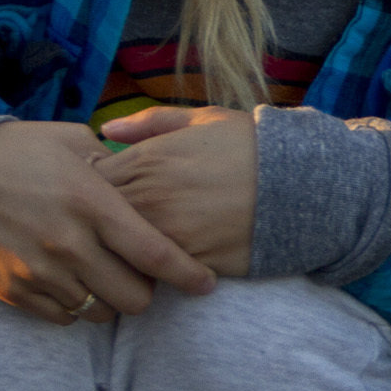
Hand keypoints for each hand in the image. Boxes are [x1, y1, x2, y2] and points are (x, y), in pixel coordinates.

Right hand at [0, 119, 217, 321]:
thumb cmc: (13, 150)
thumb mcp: (71, 141)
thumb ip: (115, 164)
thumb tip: (147, 174)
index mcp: (92, 203)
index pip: (155, 253)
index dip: (189, 274)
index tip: (206, 283)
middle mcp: (69, 243)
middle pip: (134, 297)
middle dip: (147, 291)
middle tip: (142, 274)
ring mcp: (38, 271)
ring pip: (99, 312)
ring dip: (109, 299)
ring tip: (103, 275)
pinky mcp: (11, 291)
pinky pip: (62, 318)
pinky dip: (74, 306)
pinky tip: (71, 282)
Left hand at [97, 105, 257, 276]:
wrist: (302, 184)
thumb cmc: (252, 145)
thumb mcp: (204, 119)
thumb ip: (150, 122)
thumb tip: (106, 130)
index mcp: (145, 160)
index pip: (88, 179)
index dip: (89, 185)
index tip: (102, 189)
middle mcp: (147, 198)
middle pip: (94, 218)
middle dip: (96, 220)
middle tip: (109, 220)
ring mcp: (165, 233)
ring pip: (117, 249)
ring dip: (118, 248)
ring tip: (130, 242)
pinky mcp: (187, 262)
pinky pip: (150, 271)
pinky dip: (148, 268)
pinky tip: (157, 260)